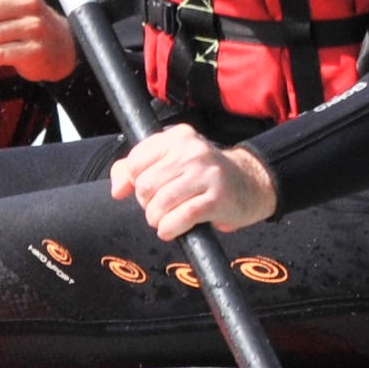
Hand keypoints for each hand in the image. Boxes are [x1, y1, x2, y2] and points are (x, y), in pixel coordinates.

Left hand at [110, 125, 276, 241]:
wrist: (250, 184)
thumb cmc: (203, 176)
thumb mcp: (171, 162)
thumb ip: (134, 169)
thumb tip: (117, 190)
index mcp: (177, 137)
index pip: (135, 162)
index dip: (135, 183)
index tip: (149, 191)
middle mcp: (191, 150)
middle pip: (145, 185)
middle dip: (146, 204)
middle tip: (161, 207)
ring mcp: (206, 173)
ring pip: (161, 203)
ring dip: (156, 220)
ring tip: (164, 220)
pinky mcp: (217, 198)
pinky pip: (182, 217)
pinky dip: (169, 229)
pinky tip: (171, 230)